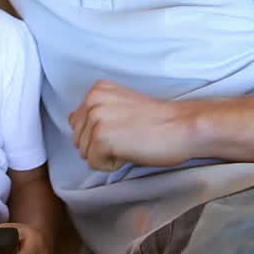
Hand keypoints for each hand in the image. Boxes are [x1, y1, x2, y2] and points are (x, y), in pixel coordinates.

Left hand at [69, 80, 197, 170]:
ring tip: (131, 142)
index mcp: (96, 90)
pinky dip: (113, 164)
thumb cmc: (157, 121)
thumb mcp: (120, 106)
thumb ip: (96, 110)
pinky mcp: (102, 138)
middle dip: (101, 145)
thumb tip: (71, 121)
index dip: (99, 133)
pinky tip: (132, 150)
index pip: (77, 123)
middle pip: (78, 140)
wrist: (183, 126)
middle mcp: (92, 100)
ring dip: (107, 155)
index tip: (124, 128)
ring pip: (85, 153)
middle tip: (129, 136)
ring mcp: (96, 118)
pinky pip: (95, 163)